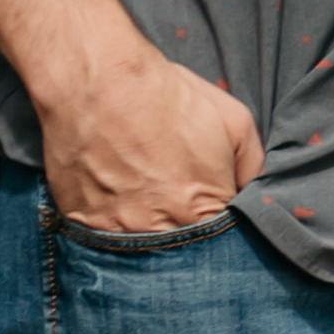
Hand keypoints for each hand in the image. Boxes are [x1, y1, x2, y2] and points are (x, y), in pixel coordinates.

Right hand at [37, 32, 260, 238]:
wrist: (98, 82)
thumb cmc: (169, 98)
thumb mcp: (236, 123)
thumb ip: (252, 167)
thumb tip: (251, 192)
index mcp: (204, 211)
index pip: (222, 242)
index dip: (218, 226)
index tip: (210, 208)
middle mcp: (161, 230)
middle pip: (182, 252)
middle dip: (185, 231)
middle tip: (175, 199)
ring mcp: (117, 231)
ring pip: (140, 252)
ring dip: (146, 230)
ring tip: (142, 194)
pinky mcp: (81, 222)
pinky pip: (101, 238)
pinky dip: (110, 223)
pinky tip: (113, 193)